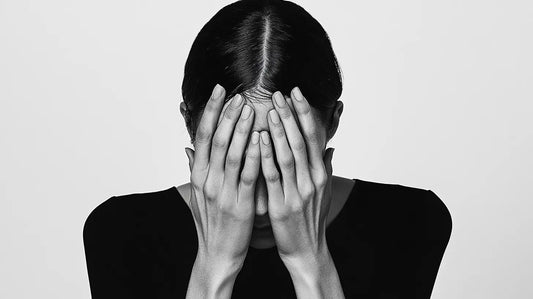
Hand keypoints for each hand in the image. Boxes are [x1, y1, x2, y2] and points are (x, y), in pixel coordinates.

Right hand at [184, 84, 260, 270]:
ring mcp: (223, 192)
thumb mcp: (198, 195)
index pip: (203, 135)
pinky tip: (261, 139)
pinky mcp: (240, 205)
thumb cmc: (211, 222)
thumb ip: (194, 169)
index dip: (211, 111)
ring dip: (240, 130)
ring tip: (250, 109)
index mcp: (199, 175)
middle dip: (227, 114)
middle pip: (216, 140)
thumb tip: (188, 147)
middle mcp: (207, 180)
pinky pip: (247, 176)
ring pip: (230, 154)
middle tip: (238, 94)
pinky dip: (252, 155)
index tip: (219, 90)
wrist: (217, 255)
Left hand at [259, 87, 334, 262]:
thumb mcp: (323, 193)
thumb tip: (329, 147)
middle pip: (301, 141)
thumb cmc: (311, 219)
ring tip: (270, 109)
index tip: (296, 93)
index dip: (305, 113)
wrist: (307, 251)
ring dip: (280, 131)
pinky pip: (272, 177)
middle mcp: (312, 180)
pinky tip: (259, 140)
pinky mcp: (281, 206)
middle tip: (279, 93)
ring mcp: (297, 193)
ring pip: (289, 156)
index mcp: (320, 174)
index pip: (314, 137)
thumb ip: (325, 167)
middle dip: (290, 115)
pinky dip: (266, 157)